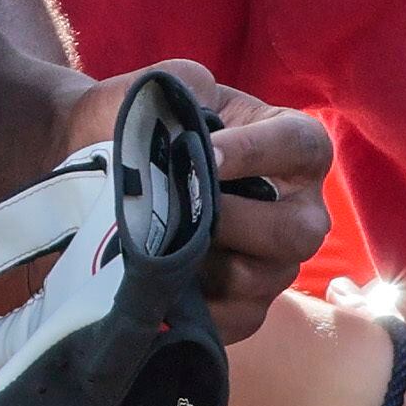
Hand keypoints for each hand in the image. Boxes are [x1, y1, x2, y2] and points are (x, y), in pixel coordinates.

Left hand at [62, 58, 334, 339]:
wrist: (105, 173)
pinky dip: (196, 305)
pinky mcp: (249, 308)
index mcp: (292, 147)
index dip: (258, 152)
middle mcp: (300, 210)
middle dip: (237, 222)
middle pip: (299, 231)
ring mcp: (277, 265)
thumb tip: (192, 119)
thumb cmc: (146, 126)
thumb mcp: (162, 91)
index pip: (300, 146)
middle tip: (186, 211)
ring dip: (205, 263)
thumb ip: (180, 86)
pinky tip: (161, 283)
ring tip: (160, 243)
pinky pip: (236, 320)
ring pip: (261, 279)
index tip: (208, 153)